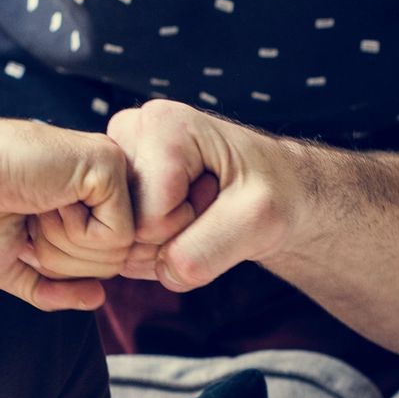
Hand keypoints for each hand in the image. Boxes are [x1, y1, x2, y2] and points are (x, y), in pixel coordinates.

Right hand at [0, 114, 134, 312]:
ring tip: (33, 207)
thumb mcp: (10, 262)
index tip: (23, 234)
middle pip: (115, 262)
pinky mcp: (108, 165)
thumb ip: (53, 286)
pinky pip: (117, 236)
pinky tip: (45, 201)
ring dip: (62, 246)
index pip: (101, 262)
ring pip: (119, 252)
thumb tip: (98, 298)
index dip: (58, 267)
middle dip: (61, 261)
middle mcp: (101, 179)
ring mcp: (108, 168)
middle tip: (27, 221)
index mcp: (81, 196)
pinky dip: (74, 234)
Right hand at [105, 100, 293, 290]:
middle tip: (212, 207)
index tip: (218, 200)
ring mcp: (120, 160)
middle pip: (128, 229)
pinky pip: (125, 243)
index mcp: (160, 125)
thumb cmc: (276, 191)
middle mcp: (129, 134)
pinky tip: (186, 220)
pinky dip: (158, 246)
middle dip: (173, 236)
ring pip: (125, 240)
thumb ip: (208, 250)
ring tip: (203, 210)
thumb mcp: (260, 219)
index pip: (147, 220)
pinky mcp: (120, 185)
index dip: (187, 225)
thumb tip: (165, 272)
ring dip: (167, 243)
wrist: (278, 188)